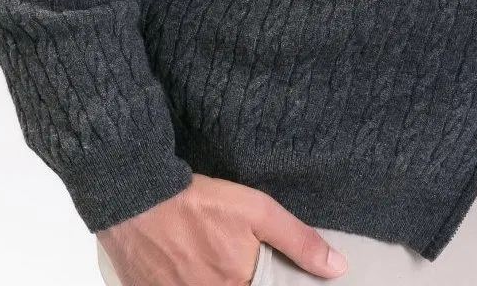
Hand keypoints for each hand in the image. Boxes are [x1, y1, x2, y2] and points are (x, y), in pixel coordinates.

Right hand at [97, 172, 348, 284]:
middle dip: (241, 277)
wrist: (138, 199)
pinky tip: (191, 265)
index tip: (264, 269)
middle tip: (236, 258)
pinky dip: (191, 280)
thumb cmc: (202, 203)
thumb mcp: (258, 212)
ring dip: (215, 278)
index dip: (268, 282)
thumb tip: (338, 268)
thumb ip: (298, 242)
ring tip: (210, 255)